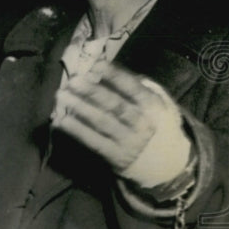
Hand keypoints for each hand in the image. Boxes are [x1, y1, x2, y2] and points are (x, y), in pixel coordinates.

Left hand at [52, 61, 191, 188]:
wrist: (167, 163)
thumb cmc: (157, 124)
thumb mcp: (160, 103)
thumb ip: (140, 87)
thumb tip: (112, 74)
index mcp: (153, 106)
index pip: (133, 88)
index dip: (114, 76)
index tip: (96, 65)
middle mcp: (142, 123)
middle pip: (114, 105)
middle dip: (92, 91)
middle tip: (73, 80)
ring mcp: (128, 142)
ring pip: (101, 122)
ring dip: (79, 108)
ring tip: (61, 96)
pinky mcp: (116, 157)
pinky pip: (93, 142)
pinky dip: (76, 131)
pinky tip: (62, 120)